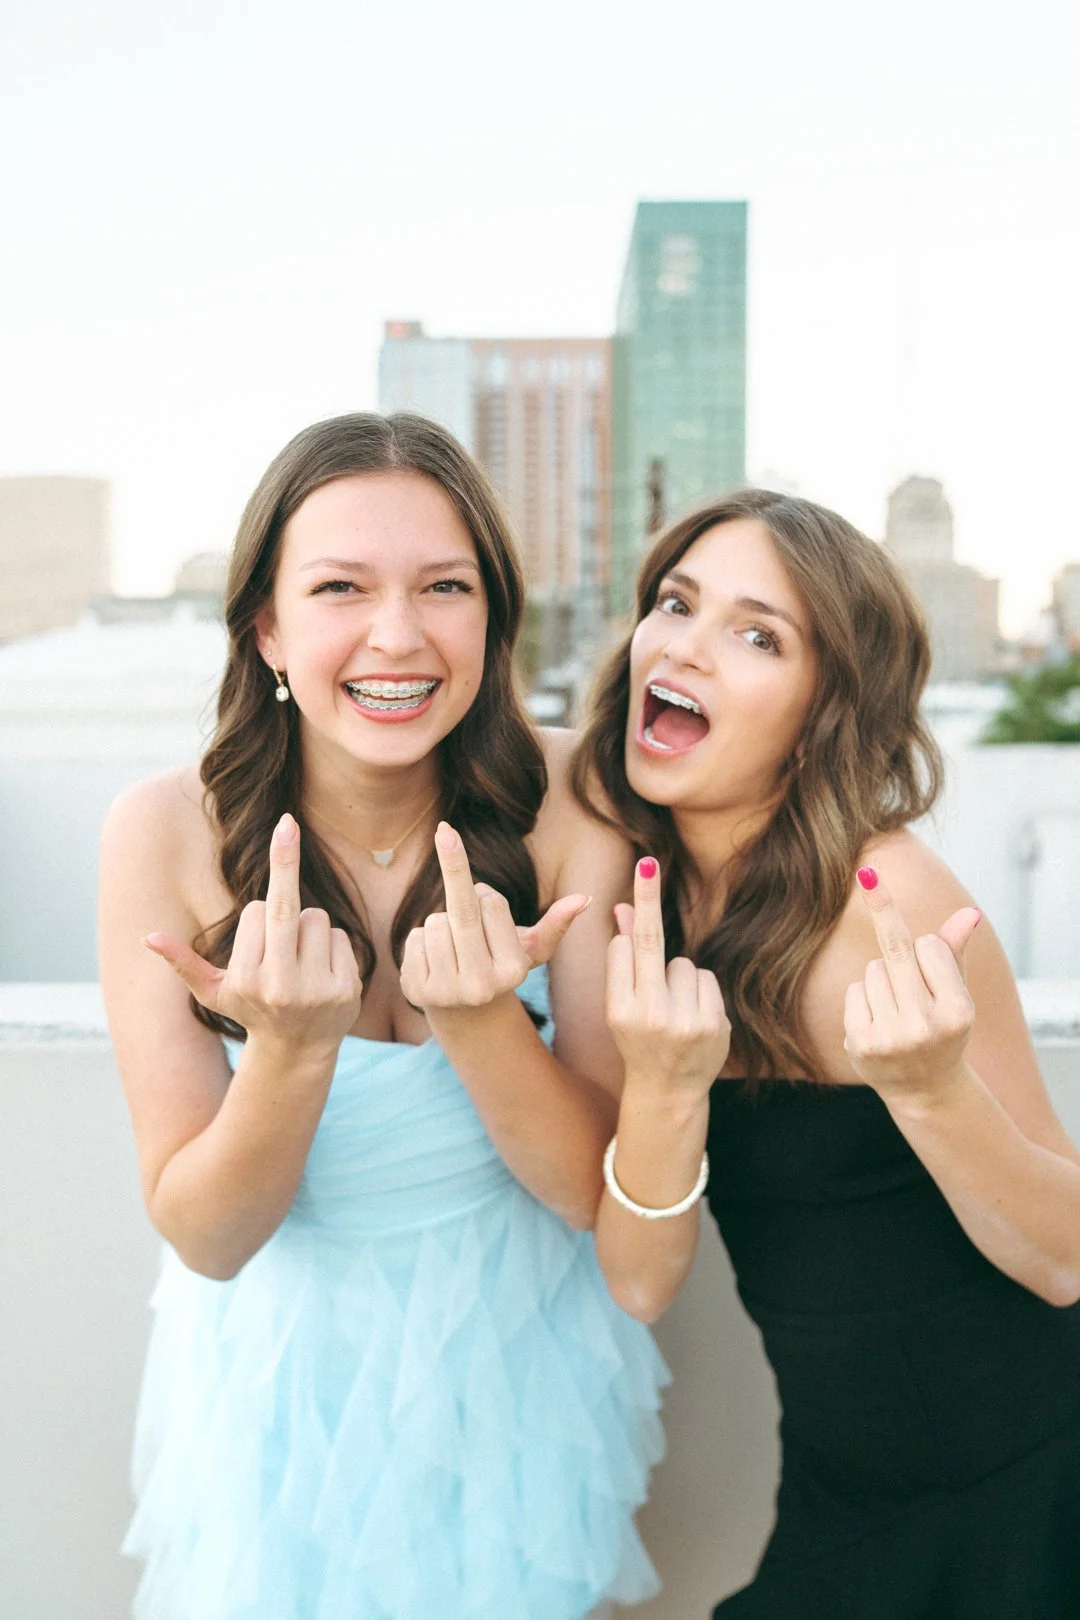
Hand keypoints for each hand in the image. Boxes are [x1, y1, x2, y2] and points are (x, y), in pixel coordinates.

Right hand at [144, 813, 362, 1051]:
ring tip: (300, 960)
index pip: (257, 913)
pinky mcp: (347, 990)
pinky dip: (332, 945)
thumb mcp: (212, 993)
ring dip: (309, 928)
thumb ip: (182, 963)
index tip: (257, 937)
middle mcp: (281, 987)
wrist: (297, 1051)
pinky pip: (341, 937)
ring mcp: (317, 989)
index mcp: (246, 981)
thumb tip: (145, 938)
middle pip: (285, 907)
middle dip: (284, 858)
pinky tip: (323, 971)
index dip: (258, 917)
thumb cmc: (250, 1010)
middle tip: (286, 821)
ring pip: (316, 919)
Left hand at [399, 821, 589, 1010]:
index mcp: (513, 971)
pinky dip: (421, 940)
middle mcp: (481, 986)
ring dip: (441, 923)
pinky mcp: (416, 992)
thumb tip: (583, 898)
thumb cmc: (500, 965)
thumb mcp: (531, 949)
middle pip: (462, 910)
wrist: (466, 1012)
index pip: (492, 903)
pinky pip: (413, 939)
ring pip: (434, 923)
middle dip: (454, 868)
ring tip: (454, 946)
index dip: (485, 894)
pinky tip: (435, 960)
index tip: (486, 903)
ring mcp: (446, 992)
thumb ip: (556, 924)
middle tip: (445, 832)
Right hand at [606, 856, 728, 1097]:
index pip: (624, 951)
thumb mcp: (622, 1005)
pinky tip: (692, 1015)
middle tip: (647, 864)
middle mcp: (651, 1017)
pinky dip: (698, 990)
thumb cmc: (639, 1039)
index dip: (632, 921)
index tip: (640, 873)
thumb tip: (624, 910)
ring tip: (673, 1010)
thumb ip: (623, 960)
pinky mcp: (715, 1025)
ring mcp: (686, 1023)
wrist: (668, 1090)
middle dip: (648, 901)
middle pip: (651, 945)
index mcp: (620, 1013)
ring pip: (682, 964)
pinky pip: (705, 978)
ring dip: (678, 978)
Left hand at [843, 866, 979, 1100]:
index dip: (928, 948)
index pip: (929, 945)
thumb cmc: (942, 1028)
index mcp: (959, 1011)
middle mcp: (925, 1026)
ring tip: (898, 1007)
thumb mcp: (957, 992)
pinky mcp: (862, 1043)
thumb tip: (970, 912)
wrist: (924, 1088)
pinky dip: (864, 995)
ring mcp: (891, 1037)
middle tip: (870, 882)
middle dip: (890, 933)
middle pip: (896, 952)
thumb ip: (957, 950)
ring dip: (882, 978)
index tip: (930, 952)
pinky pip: (854, 989)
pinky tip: (879, 1020)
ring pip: (873, 969)